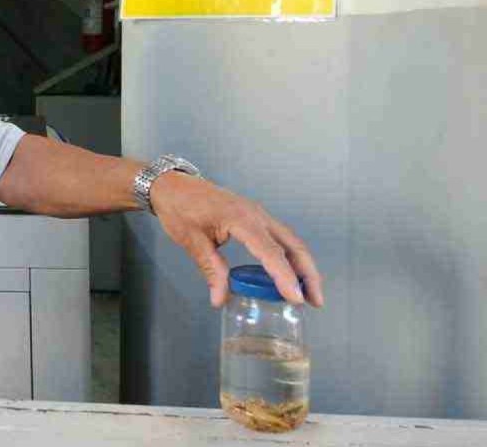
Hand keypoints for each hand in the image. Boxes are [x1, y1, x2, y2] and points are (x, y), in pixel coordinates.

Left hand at [150, 171, 323, 308]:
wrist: (171, 185)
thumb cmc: (179, 209)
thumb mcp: (192, 242)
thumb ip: (211, 270)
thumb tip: (220, 300)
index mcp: (241, 219)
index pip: (271, 252)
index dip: (285, 277)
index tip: (296, 299)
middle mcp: (256, 214)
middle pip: (293, 245)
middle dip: (308, 274)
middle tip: (315, 301)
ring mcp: (258, 214)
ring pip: (290, 240)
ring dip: (303, 266)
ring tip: (308, 293)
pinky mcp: (254, 216)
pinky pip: (280, 237)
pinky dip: (290, 256)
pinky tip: (288, 274)